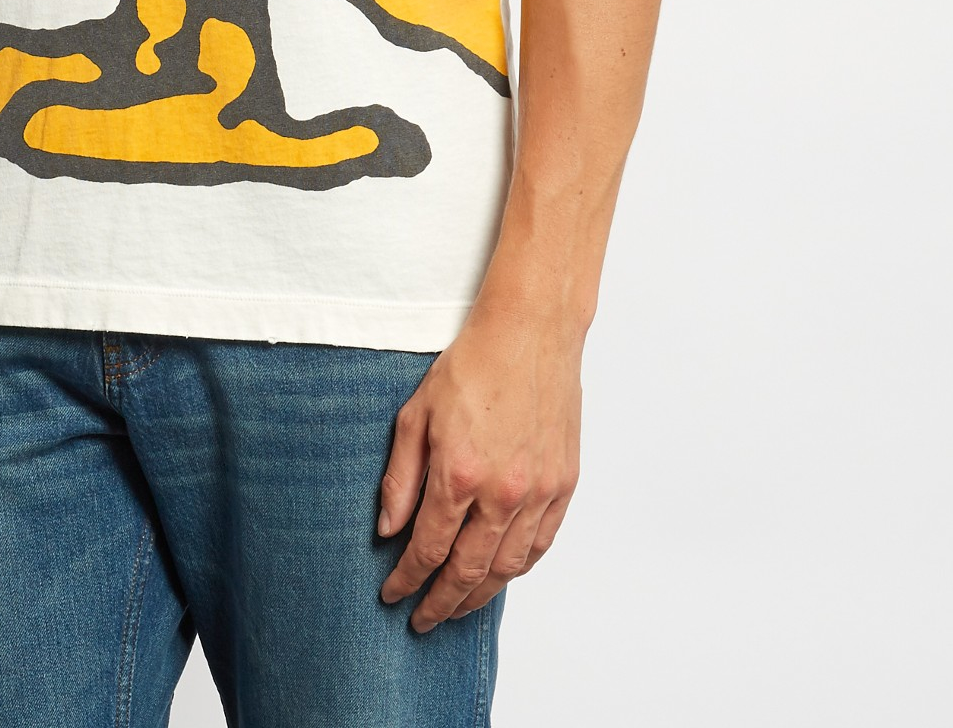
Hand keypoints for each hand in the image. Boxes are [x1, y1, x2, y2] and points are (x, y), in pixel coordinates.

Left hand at [377, 302, 582, 630]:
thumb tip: (389, 529)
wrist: (530, 332)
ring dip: (479, 595)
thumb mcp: (416, 414)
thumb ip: (401, 478)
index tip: (392, 594)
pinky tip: (500, 574)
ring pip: (507, 568)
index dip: (407, 579)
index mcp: (459, 474)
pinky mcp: (563, 485)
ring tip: (457, 606)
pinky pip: (540, 545)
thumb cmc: (471, 365)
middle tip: (422, 619)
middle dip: (440, 603)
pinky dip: (518, 568)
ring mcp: (538, 492)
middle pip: (468, 572)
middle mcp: (502, 493)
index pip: (428, 549)